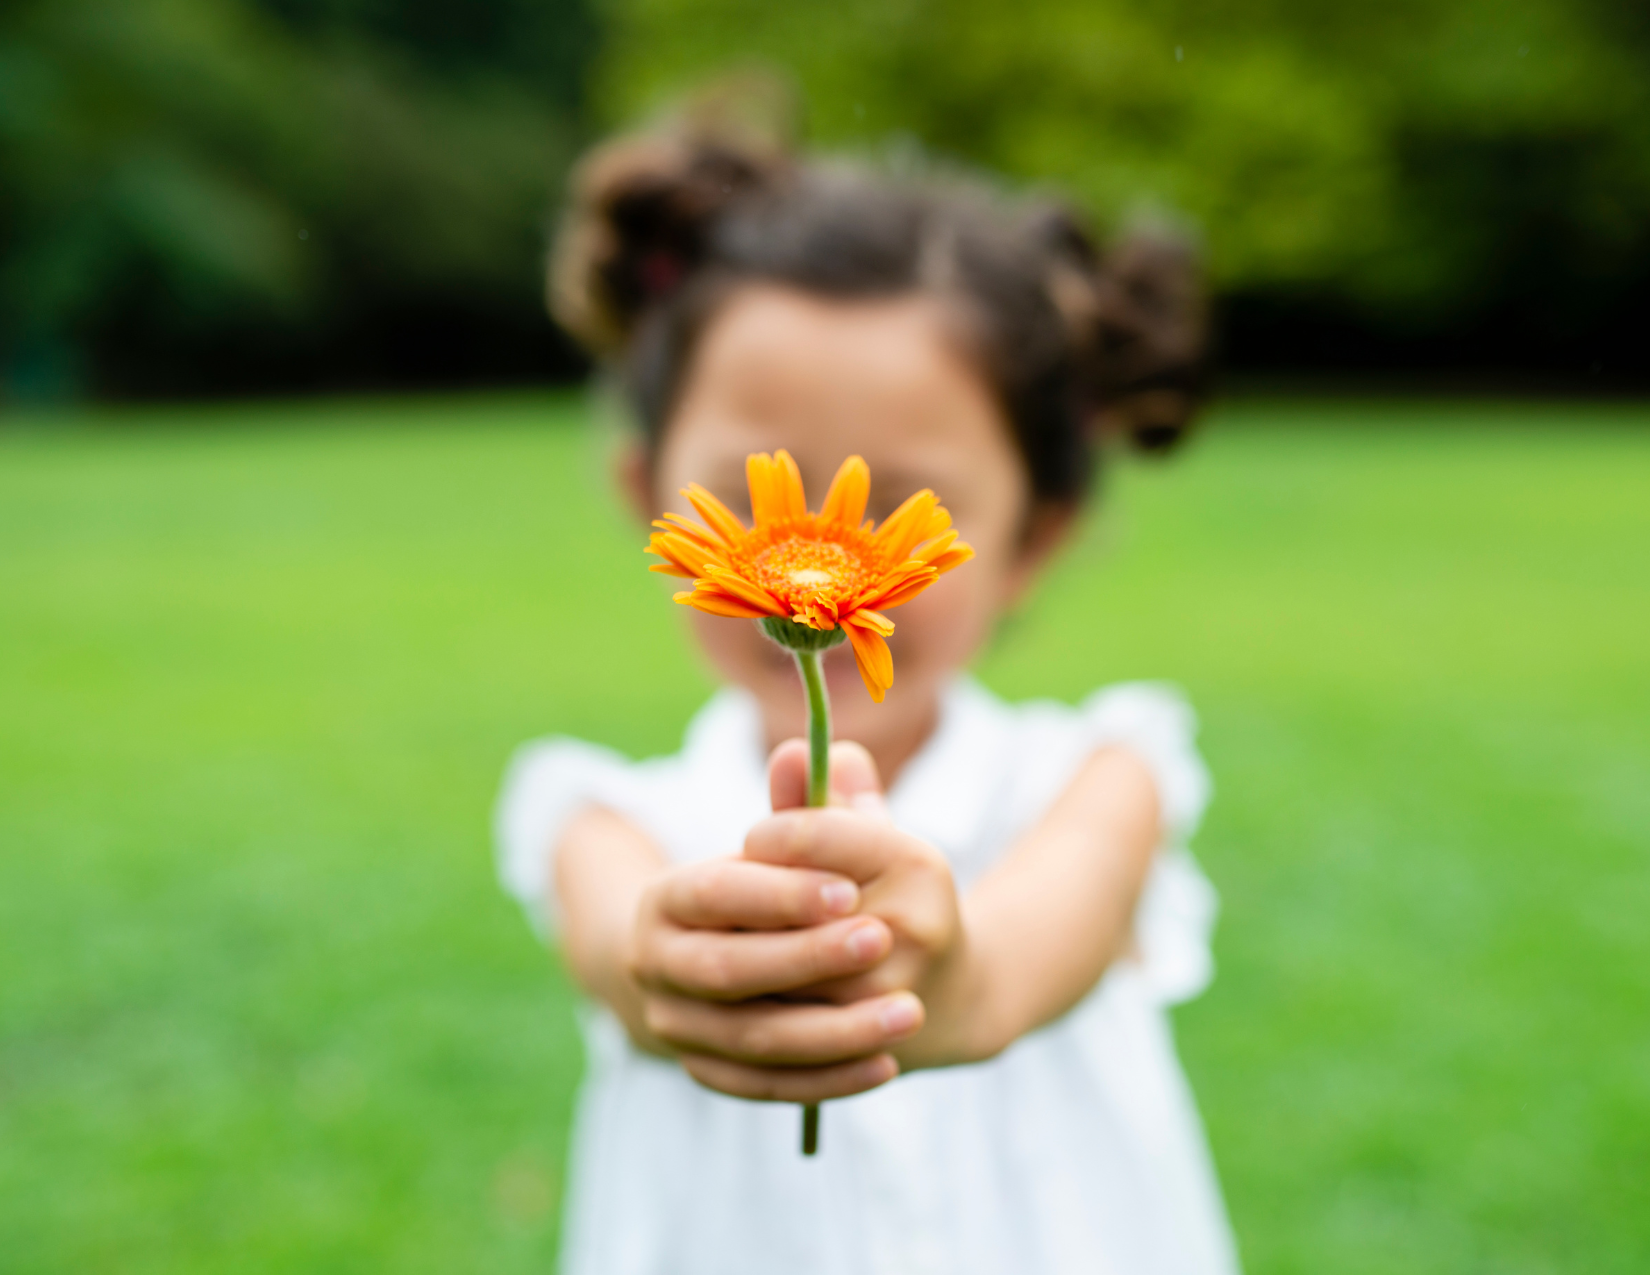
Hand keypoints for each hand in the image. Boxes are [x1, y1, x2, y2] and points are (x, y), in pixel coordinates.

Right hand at [624, 793, 926, 1100]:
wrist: (729, 965)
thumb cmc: (773, 891)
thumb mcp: (791, 845)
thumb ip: (806, 802)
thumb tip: (814, 751)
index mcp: (666, 899)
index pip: (713, 893)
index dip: (778, 892)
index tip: (849, 888)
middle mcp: (657, 967)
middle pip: (727, 970)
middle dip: (807, 958)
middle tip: (881, 940)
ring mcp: (678, 1029)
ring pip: (753, 1038)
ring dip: (833, 1031)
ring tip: (908, 1012)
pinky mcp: (710, 1074)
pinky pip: (767, 1087)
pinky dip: (827, 1079)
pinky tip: (887, 1062)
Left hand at [749, 741, 977, 1069]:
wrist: (953, 997)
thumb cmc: (890, 895)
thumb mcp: (867, 836)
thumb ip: (820, 792)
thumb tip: (787, 751)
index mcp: (914, 862)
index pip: (809, 834)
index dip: (766, 836)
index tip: (757, 841)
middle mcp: (910, 927)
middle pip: (789, 906)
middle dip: (751, 902)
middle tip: (736, 902)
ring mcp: (890, 995)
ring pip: (779, 972)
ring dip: (741, 956)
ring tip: (728, 942)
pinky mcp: (866, 1046)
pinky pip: (785, 1025)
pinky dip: (752, 1008)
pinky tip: (739, 993)